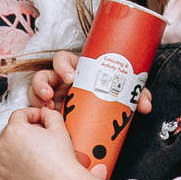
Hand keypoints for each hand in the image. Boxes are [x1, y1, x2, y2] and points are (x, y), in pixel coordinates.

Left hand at [0, 105, 86, 179]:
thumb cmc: (60, 158)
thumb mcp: (59, 127)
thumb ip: (49, 114)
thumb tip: (43, 112)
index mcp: (15, 130)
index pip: (19, 115)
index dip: (32, 114)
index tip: (41, 119)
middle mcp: (3, 145)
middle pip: (8, 131)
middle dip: (23, 130)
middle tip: (40, 137)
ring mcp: (0, 163)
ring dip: (8, 146)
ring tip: (24, 151)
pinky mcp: (1, 179)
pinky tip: (7, 165)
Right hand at [28, 50, 147, 116]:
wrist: (106, 120)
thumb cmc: (111, 98)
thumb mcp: (124, 94)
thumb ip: (137, 95)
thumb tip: (145, 105)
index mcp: (78, 70)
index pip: (63, 59)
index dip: (63, 65)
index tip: (70, 77)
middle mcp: (61, 81)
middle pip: (44, 74)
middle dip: (42, 84)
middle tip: (49, 96)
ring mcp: (53, 96)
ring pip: (35, 91)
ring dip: (36, 98)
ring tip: (46, 109)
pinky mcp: (50, 111)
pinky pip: (37, 110)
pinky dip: (37, 114)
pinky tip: (44, 120)